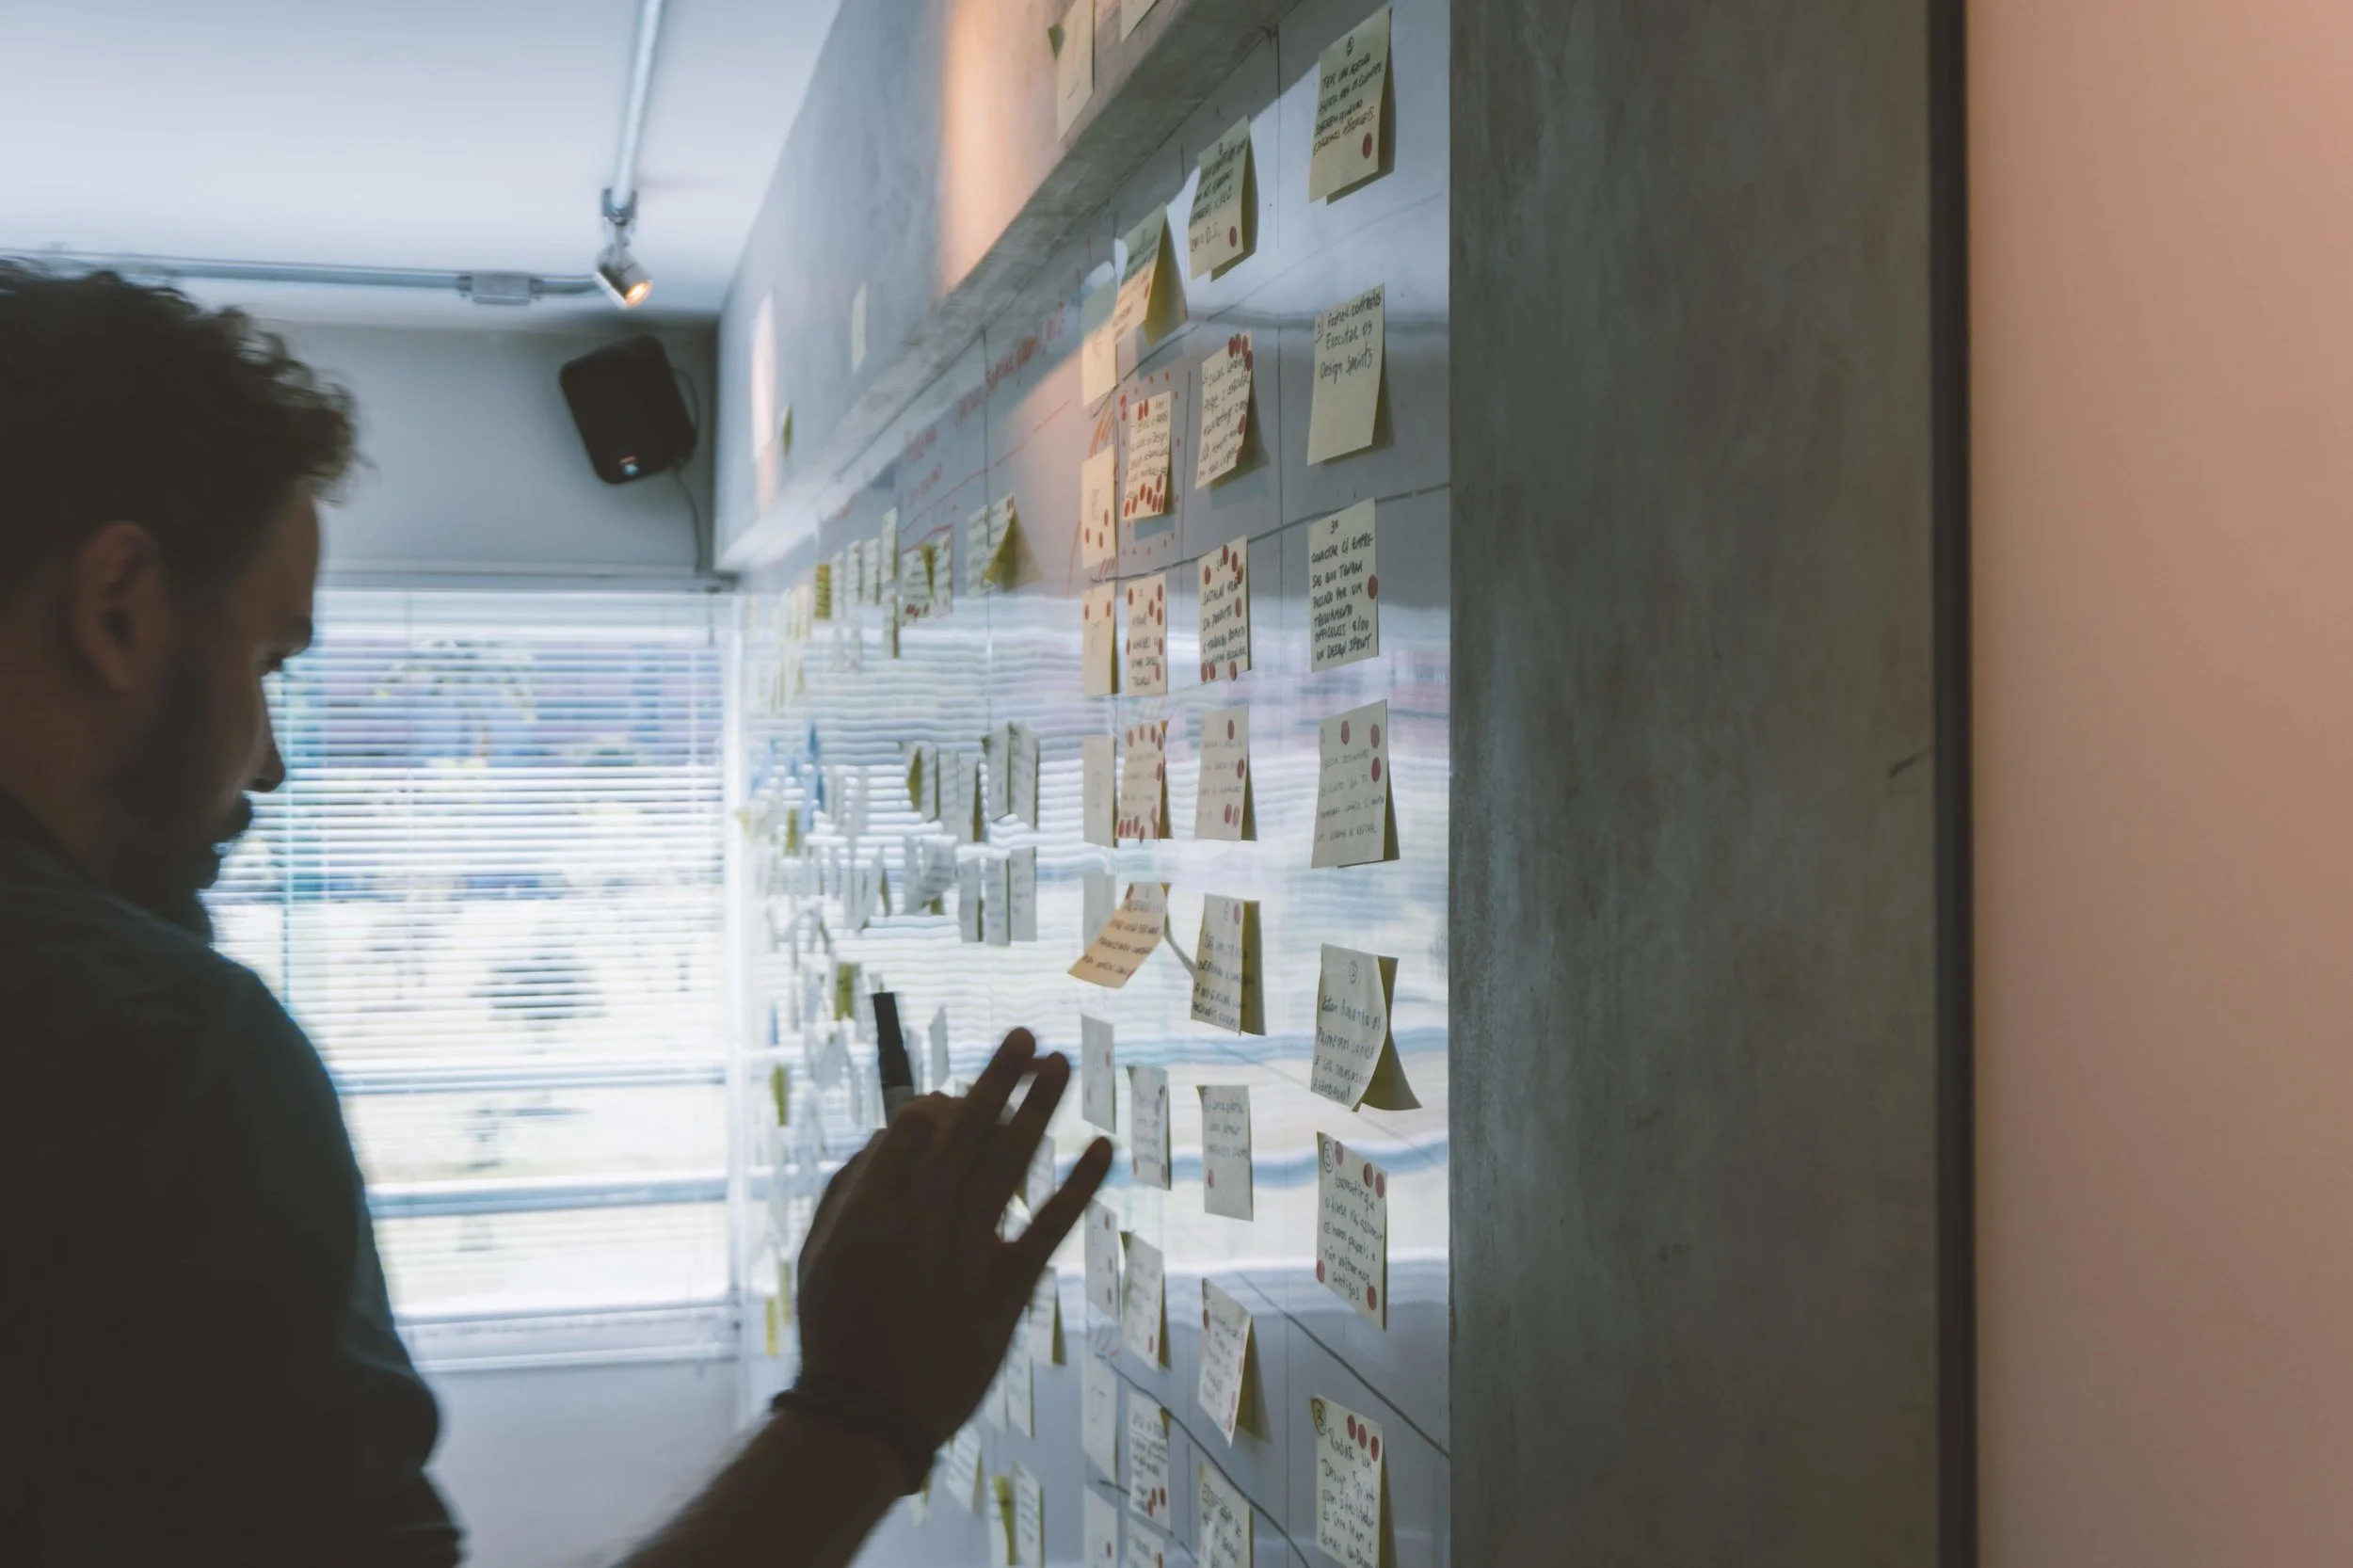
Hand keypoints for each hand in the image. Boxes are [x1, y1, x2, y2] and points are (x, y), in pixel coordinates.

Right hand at [795, 1028, 1112, 1447]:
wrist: (866, 1415)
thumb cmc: (838, 1325)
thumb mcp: (819, 1252)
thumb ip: (852, 1185)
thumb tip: (899, 1127)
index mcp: (866, 1213)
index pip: (912, 1130)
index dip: (939, 1105)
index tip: (951, 1100)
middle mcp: (917, 1228)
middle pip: (965, 1133)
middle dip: (998, 1079)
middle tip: (1027, 1034)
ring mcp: (963, 1260)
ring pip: (1007, 1166)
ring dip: (1036, 1109)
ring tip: (1058, 1063)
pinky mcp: (1004, 1293)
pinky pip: (1047, 1229)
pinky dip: (1077, 1185)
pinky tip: (1100, 1146)